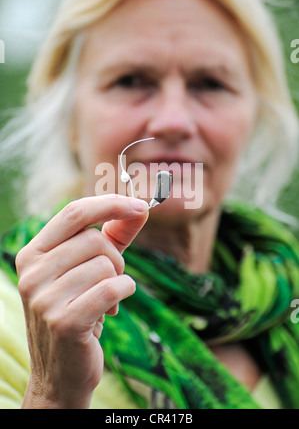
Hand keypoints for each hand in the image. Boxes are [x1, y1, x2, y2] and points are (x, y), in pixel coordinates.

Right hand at [16, 195, 148, 408]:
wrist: (60, 372)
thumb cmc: (78, 310)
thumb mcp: (90, 268)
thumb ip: (114, 235)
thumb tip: (141, 208)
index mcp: (33, 253)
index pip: (74, 213)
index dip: (110, 204)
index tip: (140, 206)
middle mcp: (32, 273)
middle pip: (95, 240)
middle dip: (115, 259)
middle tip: (109, 280)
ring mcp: (44, 298)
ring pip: (105, 266)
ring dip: (117, 281)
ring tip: (103, 301)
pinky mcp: (64, 322)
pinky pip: (112, 288)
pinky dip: (124, 293)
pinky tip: (113, 308)